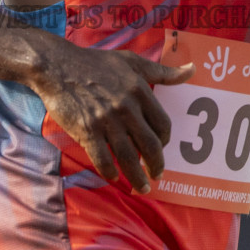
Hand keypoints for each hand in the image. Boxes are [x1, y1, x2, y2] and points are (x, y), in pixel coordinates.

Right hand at [29, 39, 194, 192]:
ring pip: (129, 157)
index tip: (161, 149)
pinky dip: (110, 171)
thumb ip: (163, 71)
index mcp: (140, 91)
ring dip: (137, 177)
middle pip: (150, 145)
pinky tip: (113, 177)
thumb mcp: (132, 61)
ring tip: (141, 188)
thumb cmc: (95, 63)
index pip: (162, 124)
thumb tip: (192, 70)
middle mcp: (127, 108)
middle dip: (157, 165)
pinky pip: (103, 159)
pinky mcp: (87, 130)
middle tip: (157, 177)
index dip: (165, 141)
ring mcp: (107, 121)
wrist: (57, 66)